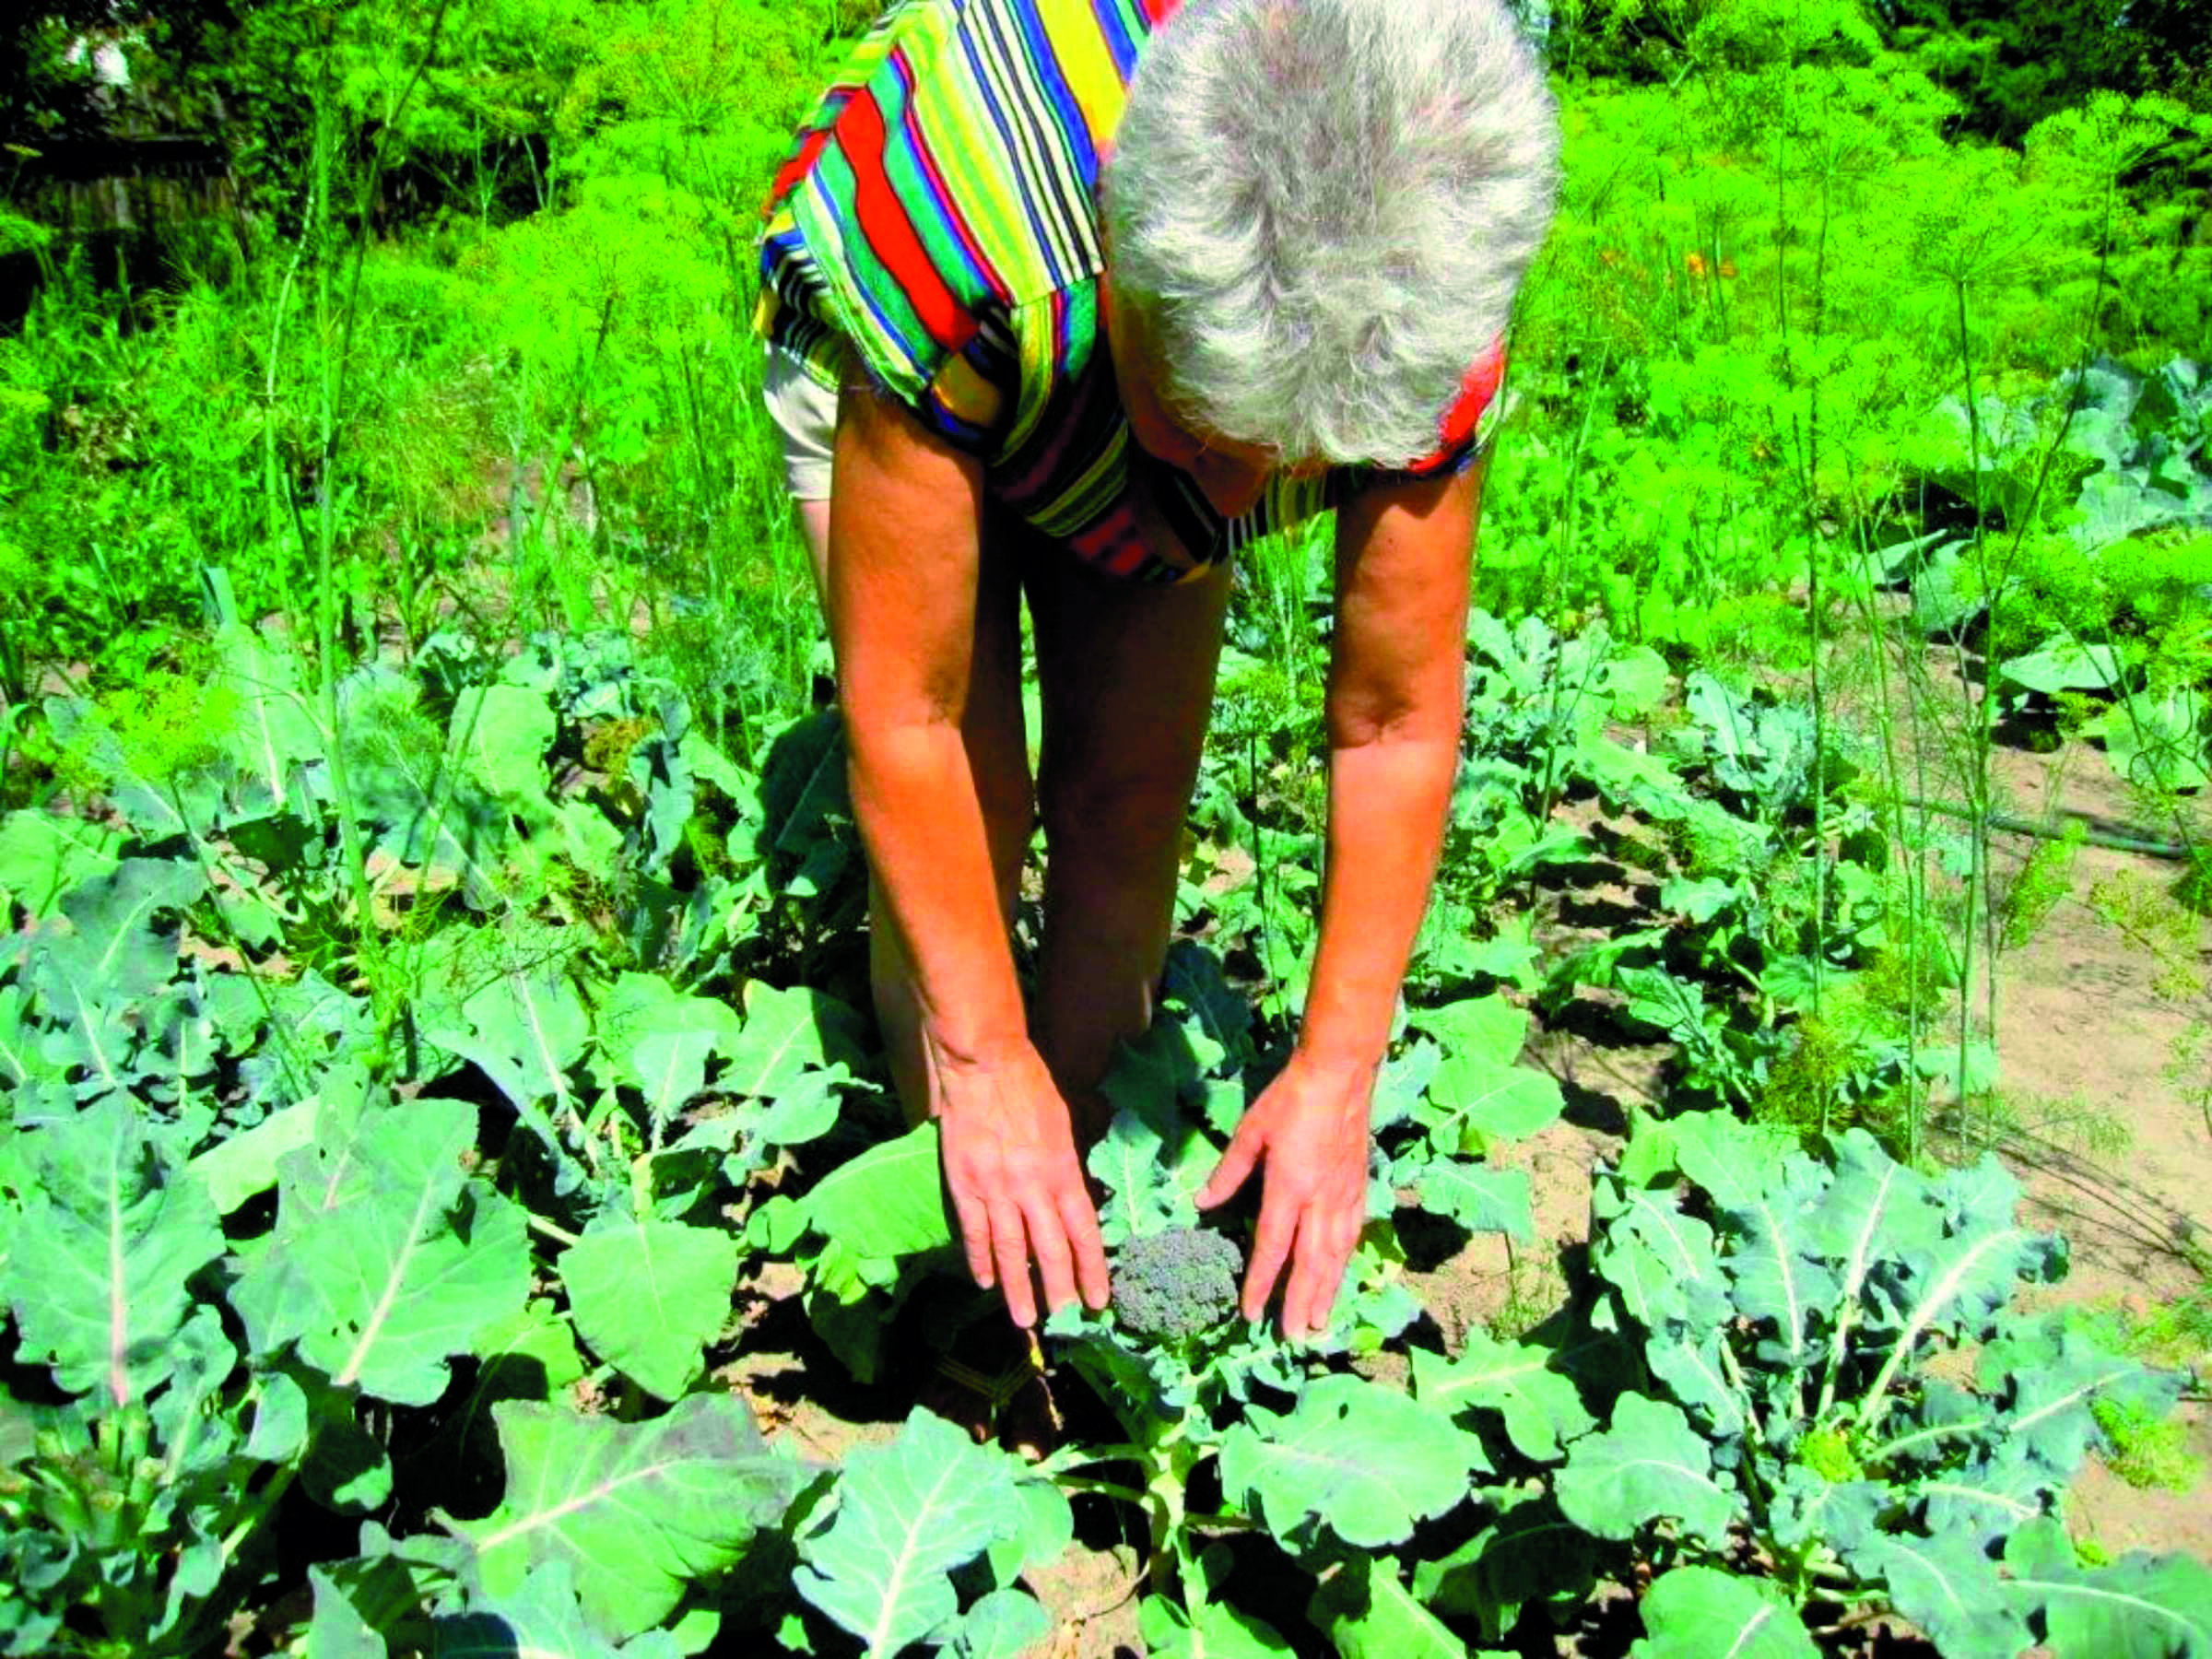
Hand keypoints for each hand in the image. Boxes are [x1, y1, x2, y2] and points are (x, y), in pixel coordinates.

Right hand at [933, 1041, 1109, 1328]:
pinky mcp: (965, 1185)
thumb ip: (1068, 1167)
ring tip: (1025, 1320)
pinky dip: (981, 1260)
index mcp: (1063, 1171)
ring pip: (1011, 1250)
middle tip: (1066, 1323)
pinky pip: (975, 1232)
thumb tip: (1075, 1202)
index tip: (1100, 1300)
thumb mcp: (1064, 1125)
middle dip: (1060, 1291)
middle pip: (1050, 1250)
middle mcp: (1033, 1187)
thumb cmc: (1030, 1088)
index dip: (1092, 1269)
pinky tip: (986, 1283)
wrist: (984, 1065)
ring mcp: (996, 1190)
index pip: (1083, 1232)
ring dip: (1019, 1289)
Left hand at [1196, 1048, 1373, 1338]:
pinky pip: (1352, 1235)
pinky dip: (1345, 1262)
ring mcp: (1344, 1195)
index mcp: (1289, 1187)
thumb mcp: (1250, 1131)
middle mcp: (1319, 1199)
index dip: (1261, 1283)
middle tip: (1294, 1337)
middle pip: (1309, 1262)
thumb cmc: (1289, 1098)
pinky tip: (1340, 1275)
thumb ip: (1228, 1172)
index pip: (1272, 1247)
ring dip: (1326, 1291)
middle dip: (1300, 1302)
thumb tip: (1202, 1202)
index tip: (1251, 1313)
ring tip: (1319, 1322)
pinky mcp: (1359, 1187)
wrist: (1340, 1074)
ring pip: (1336, 1255)